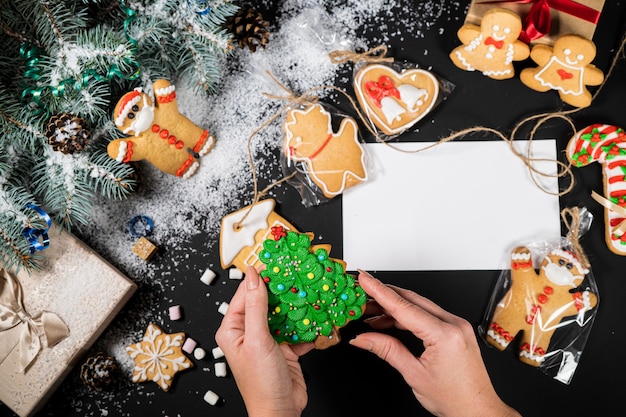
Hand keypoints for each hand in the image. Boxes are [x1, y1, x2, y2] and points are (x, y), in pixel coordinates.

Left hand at [215, 266, 313, 416]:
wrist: (281, 411)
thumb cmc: (261, 383)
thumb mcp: (257, 339)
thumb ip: (256, 306)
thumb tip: (253, 276)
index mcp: (233, 329)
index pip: (245, 294)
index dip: (260, 278)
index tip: (275, 262)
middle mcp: (249, 333)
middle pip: (266, 302)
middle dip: (283, 290)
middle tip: (297, 274)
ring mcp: (268, 340)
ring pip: (284, 314)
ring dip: (297, 306)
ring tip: (309, 292)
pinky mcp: (286, 348)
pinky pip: (297, 329)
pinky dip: (308, 324)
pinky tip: (317, 317)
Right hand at [350, 270, 520, 416]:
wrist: (479, 410)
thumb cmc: (456, 399)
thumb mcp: (414, 374)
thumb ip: (386, 350)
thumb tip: (363, 338)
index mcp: (444, 334)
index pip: (403, 306)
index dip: (379, 291)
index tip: (364, 279)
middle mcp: (453, 324)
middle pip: (410, 300)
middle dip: (383, 294)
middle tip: (361, 292)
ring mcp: (456, 325)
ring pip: (418, 306)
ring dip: (393, 307)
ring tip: (370, 312)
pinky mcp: (455, 329)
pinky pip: (427, 315)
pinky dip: (406, 316)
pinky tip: (389, 321)